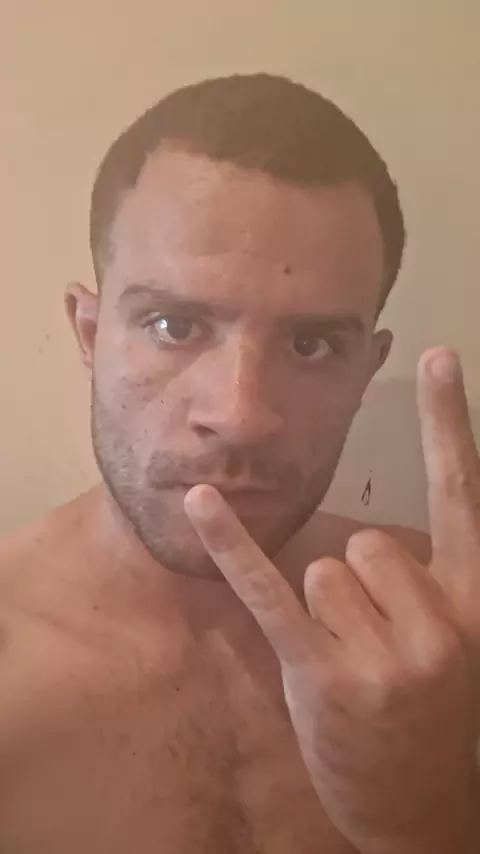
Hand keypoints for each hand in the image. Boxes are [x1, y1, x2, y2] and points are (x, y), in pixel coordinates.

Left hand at [184, 348, 479, 853]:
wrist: (430, 808)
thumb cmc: (435, 713)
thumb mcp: (454, 640)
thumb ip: (426, 577)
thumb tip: (364, 533)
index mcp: (473, 598)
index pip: (461, 490)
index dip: (449, 421)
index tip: (438, 357)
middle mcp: (438, 619)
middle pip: (361, 541)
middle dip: (357, 585)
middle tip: (377, 643)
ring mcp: (383, 650)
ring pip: (321, 568)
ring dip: (325, 613)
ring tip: (355, 664)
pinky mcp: (324, 675)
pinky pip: (269, 591)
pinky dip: (232, 548)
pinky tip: (202, 503)